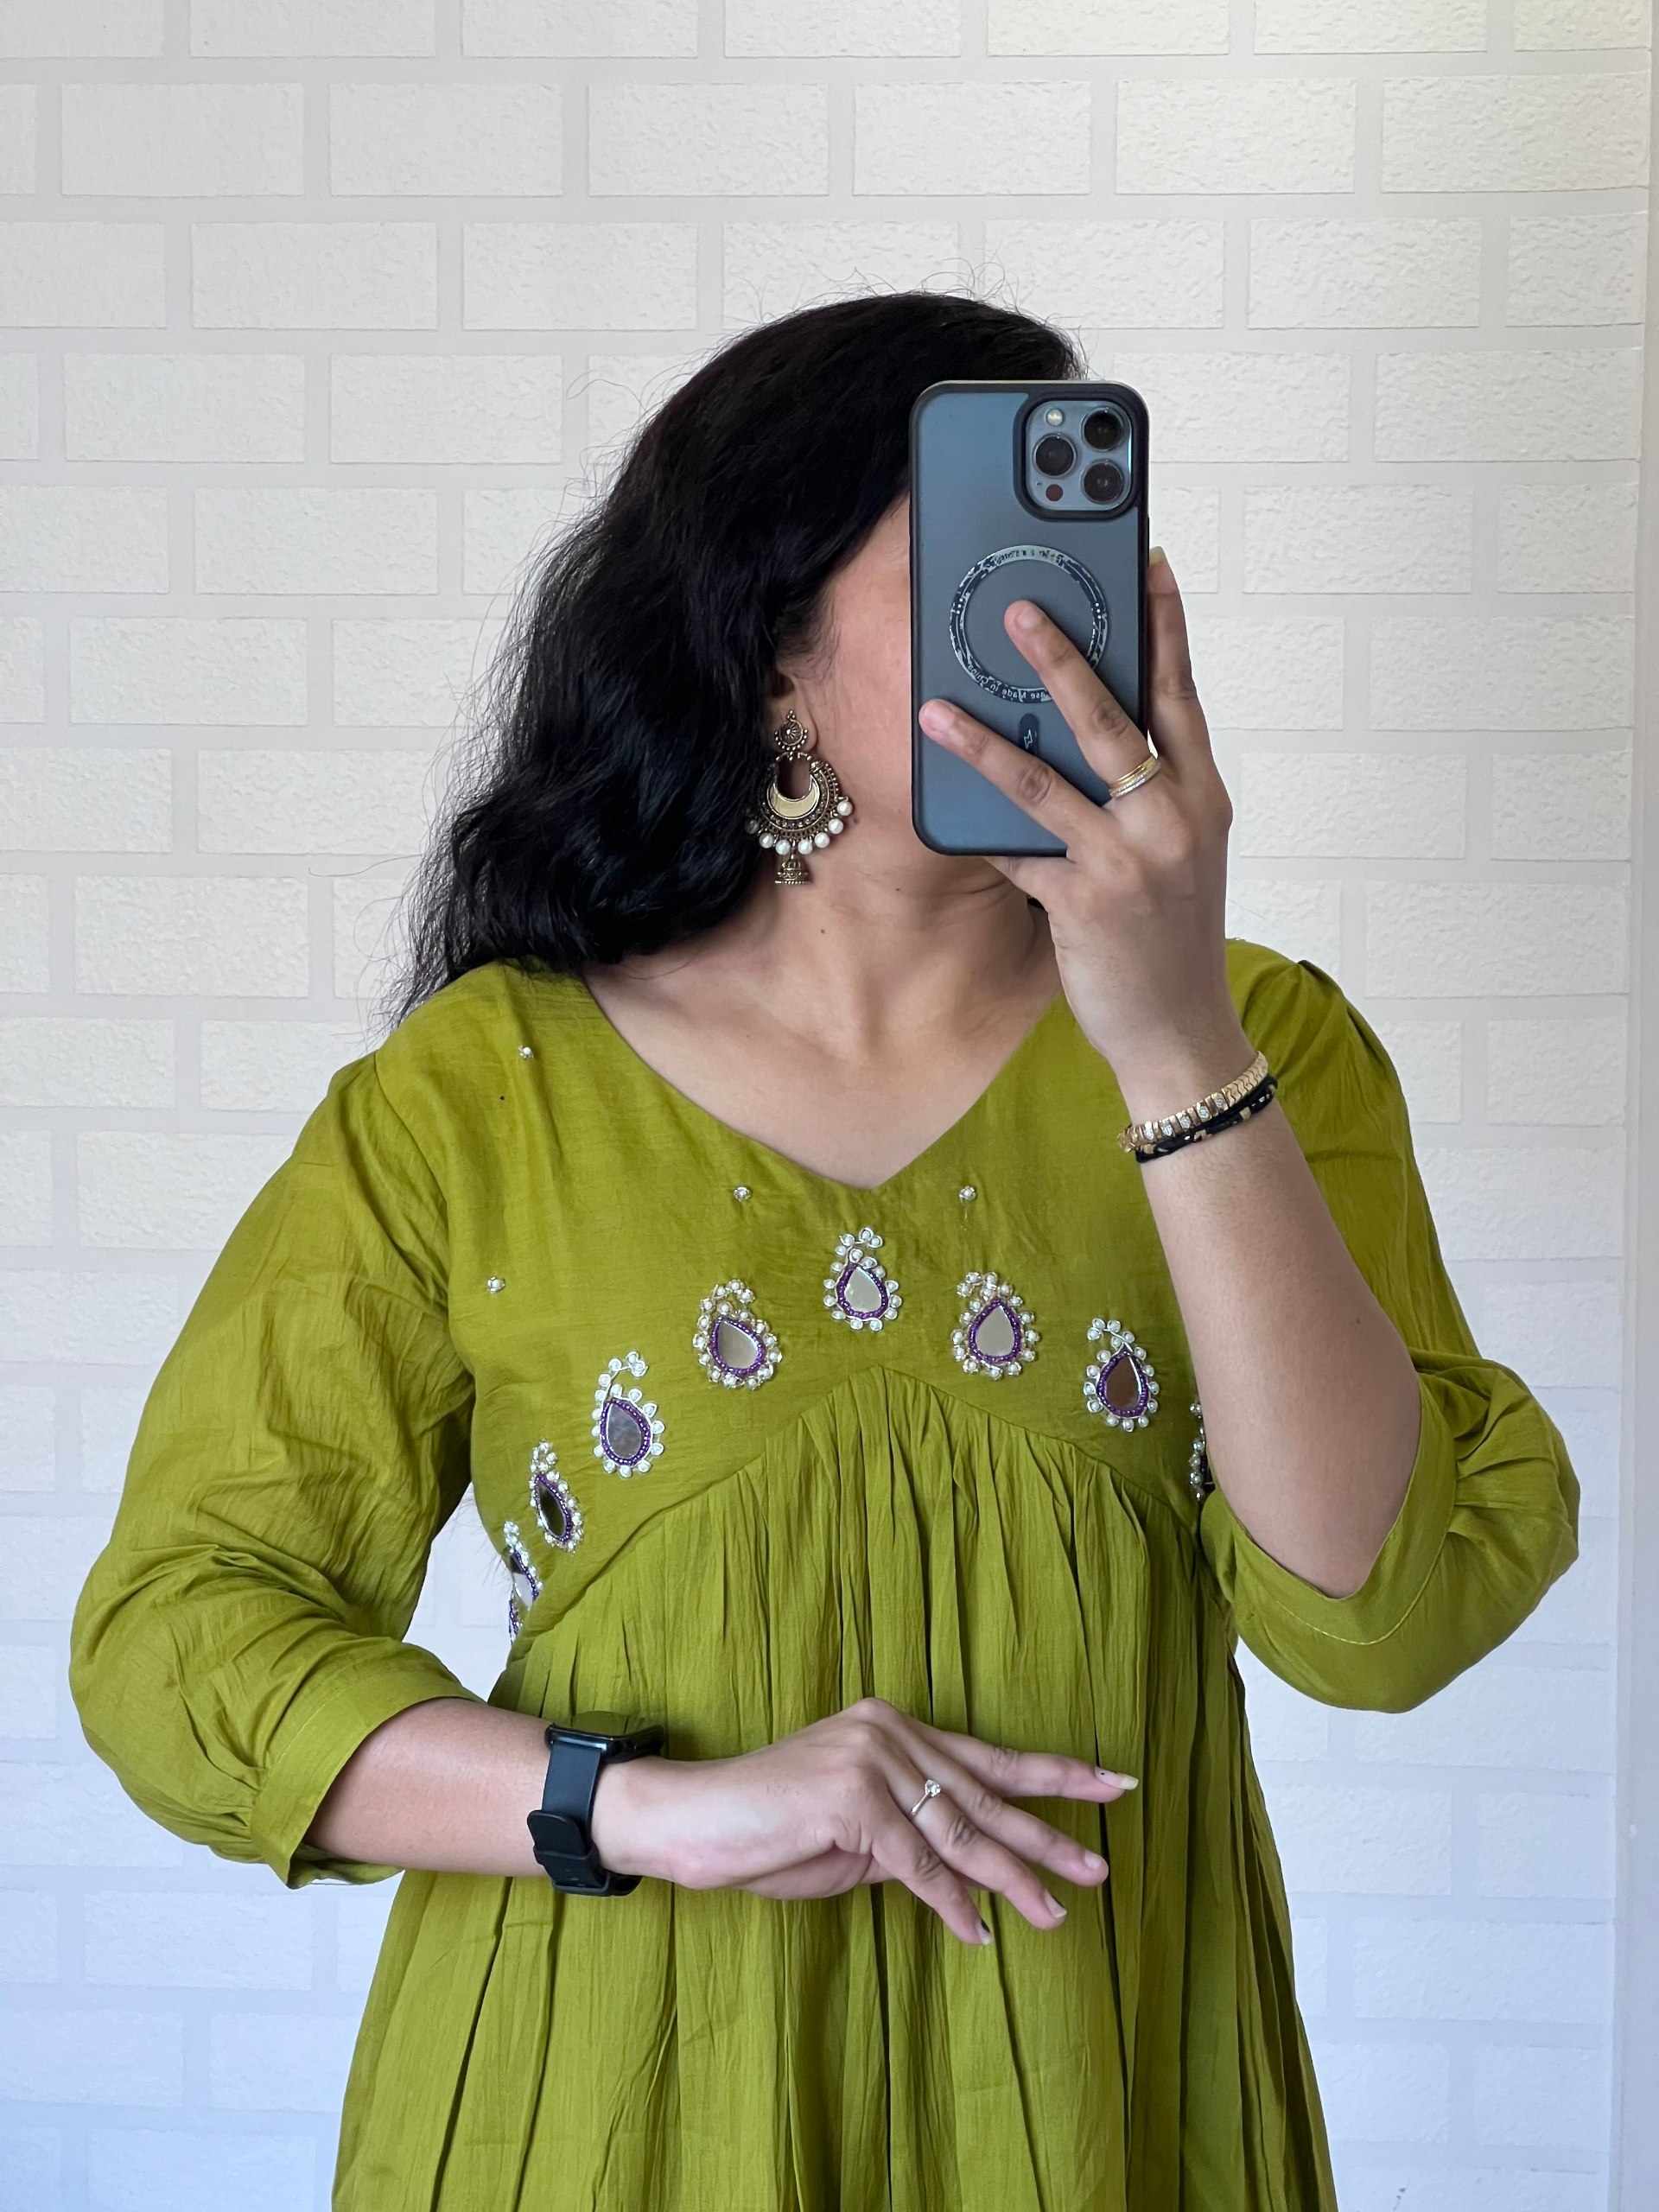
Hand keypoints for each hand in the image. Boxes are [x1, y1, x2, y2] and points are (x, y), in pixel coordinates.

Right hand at [590, 1694, 1134, 1947]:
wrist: (692, 1819)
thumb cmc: (769, 1831)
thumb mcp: (855, 1838)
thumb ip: (912, 1842)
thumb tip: (968, 1871)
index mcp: (895, 1728)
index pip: (988, 1756)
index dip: (1055, 1772)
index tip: (1114, 1782)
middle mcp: (890, 1732)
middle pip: (986, 1795)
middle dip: (1049, 1835)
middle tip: (1103, 1866)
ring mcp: (870, 1761)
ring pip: (960, 1832)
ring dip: (1012, 1880)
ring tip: (1056, 1913)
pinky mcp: (850, 1800)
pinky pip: (916, 1864)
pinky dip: (950, 1902)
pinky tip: (978, 1931)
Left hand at [917, 548, 1247, 1095]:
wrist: (1182, 1031)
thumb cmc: (1172, 936)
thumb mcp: (1181, 852)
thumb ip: (1148, 793)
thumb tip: (1090, 732)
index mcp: (1202, 795)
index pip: (1181, 694)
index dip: (1165, 627)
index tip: (1148, 562)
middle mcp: (1172, 818)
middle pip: (1110, 718)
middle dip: (1061, 656)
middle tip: (1018, 608)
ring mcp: (1128, 861)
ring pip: (1044, 781)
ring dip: (983, 741)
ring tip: (935, 707)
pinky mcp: (1085, 903)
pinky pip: (1018, 853)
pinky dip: (980, 831)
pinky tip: (940, 804)